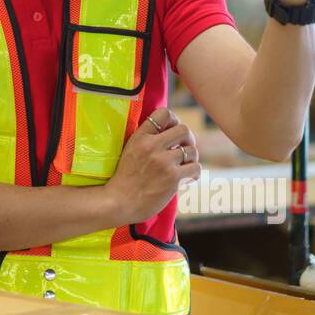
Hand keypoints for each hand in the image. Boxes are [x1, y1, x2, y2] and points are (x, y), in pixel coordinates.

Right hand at [103, 107, 200, 224]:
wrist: (118, 202)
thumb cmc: (124, 179)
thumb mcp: (130, 150)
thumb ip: (147, 140)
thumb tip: (170, 133)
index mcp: (140, 137)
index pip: (164, 113)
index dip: (174, 120)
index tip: (173, 130)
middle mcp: (152, 146)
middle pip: (184, 130)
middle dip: (188, 139)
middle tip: (184, 148)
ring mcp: (163, 162)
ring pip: (192, 150)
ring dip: (191, 159)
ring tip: (184, 166)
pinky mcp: (172, 178)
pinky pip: (195, 168)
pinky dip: (194, 173)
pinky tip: (186, 178)